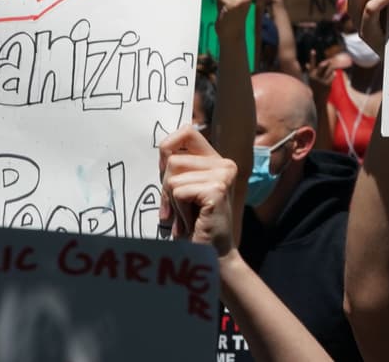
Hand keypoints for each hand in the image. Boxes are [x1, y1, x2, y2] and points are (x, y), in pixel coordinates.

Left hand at [159, 125, 238, 258]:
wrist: (212, 255)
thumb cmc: (195, 225)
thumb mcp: (185, 190)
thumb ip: (180, 168)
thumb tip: (164, 149)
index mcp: (218, 161)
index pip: (186, 132)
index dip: (168, 149)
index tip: (168, 175)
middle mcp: (225, 163)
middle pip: (173, 160)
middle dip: (167, 188)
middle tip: (178, 210)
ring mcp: (223, 175)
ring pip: (173, 177)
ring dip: (173, 202)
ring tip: (188, 216)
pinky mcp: (217, 189)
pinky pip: (178, 191)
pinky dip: (178, 211)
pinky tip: (192, 221)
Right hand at [305, 50, 335, 91]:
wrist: (317, 99)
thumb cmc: (314, 87)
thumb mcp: (311, 79)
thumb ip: (310, 71)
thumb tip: (307, 64)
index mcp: (311, 74)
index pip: (312, 64)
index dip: (312, 57)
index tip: (313, 50)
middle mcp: (315, 77)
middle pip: (322, 65)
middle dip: (327, 62)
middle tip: (330, 61)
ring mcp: (321, 80)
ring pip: (329, 70)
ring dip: (331, 69)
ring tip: (331, 71)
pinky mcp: (327, 84)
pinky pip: (333, 75)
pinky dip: (334, 74)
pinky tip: (334, 74)